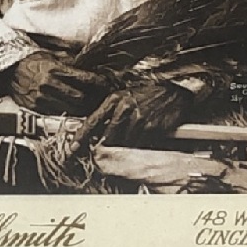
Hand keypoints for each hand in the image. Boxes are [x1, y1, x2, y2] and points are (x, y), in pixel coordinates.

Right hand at [6, 51, 109, 115]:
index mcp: (55, 69)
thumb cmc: (32, 60)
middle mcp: (49, 85)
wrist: (8, 70)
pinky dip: (67, 113)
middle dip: (93, 99)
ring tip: (91, 106)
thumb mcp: (51, 54)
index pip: (84, 78)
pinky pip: (57, 115)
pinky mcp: (35, 109)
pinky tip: (74, 110)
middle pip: (80, 98)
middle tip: (101, 97)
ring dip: (82, 109)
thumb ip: (70, 57)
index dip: (99, 83)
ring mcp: (42, 99)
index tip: (108, 84)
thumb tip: (89, 55)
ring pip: (70, 110)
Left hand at [71, 80, 193, 149]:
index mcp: (114, 99)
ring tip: (126, 142)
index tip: (72, 148)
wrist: (174, 93)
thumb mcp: (126, 97)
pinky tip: (140, 138)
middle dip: (102, 147)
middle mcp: (124, 108)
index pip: (92, 121)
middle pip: (106, 137)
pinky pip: (137, 145)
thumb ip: (111, 113)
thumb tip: (96, 133)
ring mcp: (137, 119)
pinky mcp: (149, 128)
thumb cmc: (148, 95)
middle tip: (100, 153)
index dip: (81, 137)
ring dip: (120, 148)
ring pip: (121, 143)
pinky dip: (135, 146)